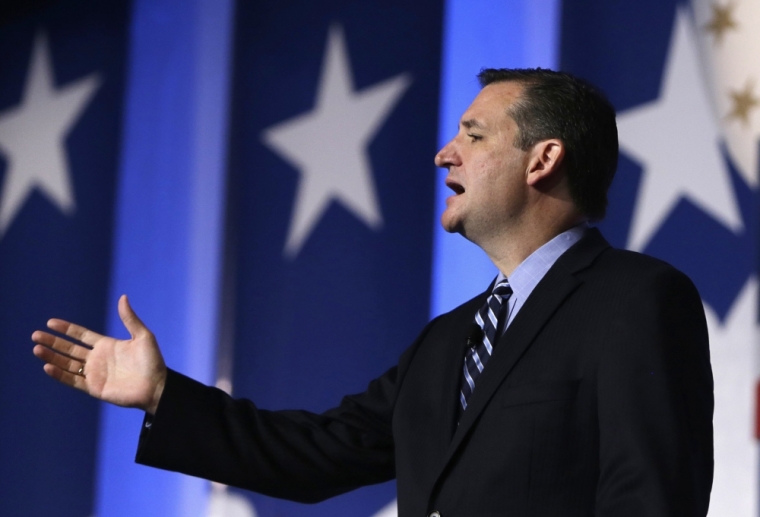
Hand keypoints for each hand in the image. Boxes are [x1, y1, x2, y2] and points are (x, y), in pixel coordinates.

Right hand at [32, 295, 166, 413]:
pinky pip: (72, 380)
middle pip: (69, 348)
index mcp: (107, 345)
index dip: (66, 329)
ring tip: (36, 349)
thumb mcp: (143, 336)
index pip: (81, 335)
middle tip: (36, 335)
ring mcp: (94, 374)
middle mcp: (97, 359)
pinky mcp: (94, 388)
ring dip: (52, 356)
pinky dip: (59, 374)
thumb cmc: (153, 361)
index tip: (50, 322)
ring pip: (67, 364)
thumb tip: (123, 296)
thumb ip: (130, 318)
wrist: (156, 387)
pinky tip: (48, 366)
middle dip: (53, 342)